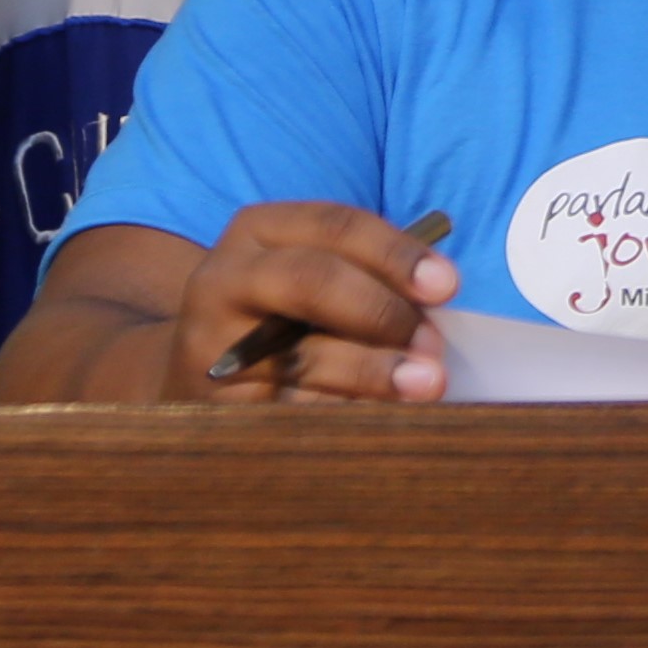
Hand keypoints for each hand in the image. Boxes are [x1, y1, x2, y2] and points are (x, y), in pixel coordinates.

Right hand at [162, 203, 460, 404]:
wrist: (199, 377)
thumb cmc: (283, 319)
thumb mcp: (315, 280)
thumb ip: (368, 279)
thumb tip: (440, 302)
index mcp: (260, 230)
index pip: (337, 226)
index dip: (396, 254)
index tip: (448, 286)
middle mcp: (225, 276)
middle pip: (313, 280)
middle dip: (384, 312)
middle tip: (435, 346)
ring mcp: (211, 342)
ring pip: (303, 353)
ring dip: (375, 370)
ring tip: (425, 384)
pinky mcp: (214, 404)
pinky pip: (290, 410)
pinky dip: (344, 414)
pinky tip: (381, 421)